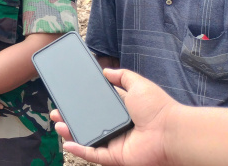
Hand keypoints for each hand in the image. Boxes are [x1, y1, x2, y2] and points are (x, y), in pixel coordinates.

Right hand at [51, 69, 172, 165]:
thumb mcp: (139, 84)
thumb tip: (106, 71)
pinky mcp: (116, 156)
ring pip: (88, 139)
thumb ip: (123, 76)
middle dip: (71, 118)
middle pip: (88, 123)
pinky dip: (80, 150)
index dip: (82, 104)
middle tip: (57, 112)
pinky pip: (94, 154)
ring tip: (58, 124)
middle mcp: (117, 127)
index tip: (68, 98)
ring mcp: (116, 143)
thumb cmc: (158, 108)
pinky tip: (68, 143)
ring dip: (71, 133)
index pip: (97, 107)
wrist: (171, 132)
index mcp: (122, 111)